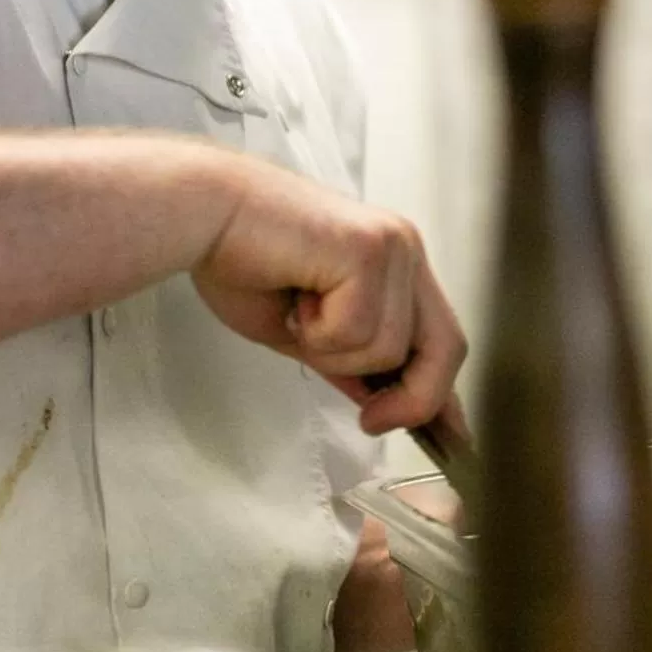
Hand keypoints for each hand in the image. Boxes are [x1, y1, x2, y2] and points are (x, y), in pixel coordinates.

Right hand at [191, 159, 465, 434]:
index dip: (442, 394)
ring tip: (297, 310)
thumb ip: (353, 359)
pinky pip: (358, 330)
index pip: (441, 338)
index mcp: (395, 260)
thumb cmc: (242, 260)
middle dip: (411, 398)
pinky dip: (319, 332)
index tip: (447, 440)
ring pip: (390, 348)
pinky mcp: (367, 249)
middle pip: (446, 347)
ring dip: (334, 349)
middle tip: (369, 420)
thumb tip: (386, 404)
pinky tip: (293, 294)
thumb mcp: (308, 331)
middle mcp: (404, 247)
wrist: (204, 212)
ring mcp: (391, 246)